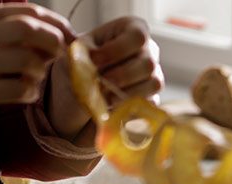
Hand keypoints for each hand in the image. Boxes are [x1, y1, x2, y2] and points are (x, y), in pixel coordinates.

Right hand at [0, 3, 73, 124]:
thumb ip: (0, 30)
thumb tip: (48, 34)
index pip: (27, 11)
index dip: (56, 24)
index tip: (70, 37)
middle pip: (29, 29)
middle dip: (54, 43)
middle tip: (59, 58)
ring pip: (27, 61)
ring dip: (41, 72)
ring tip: (35, 78)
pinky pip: (18, 89)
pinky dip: (31, 93)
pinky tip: (26, 94)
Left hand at [46, 16, 163, 142]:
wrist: (79, 90)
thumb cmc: (80, 63)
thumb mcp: (77, 52)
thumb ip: (85, 53)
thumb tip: (93, 63)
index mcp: (132, 29)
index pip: (137, 36)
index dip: (116, 50)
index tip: (94, 61)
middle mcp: (149, 50)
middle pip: (148, 63)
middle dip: (121, 75)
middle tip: (100, 83)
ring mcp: (154, 74)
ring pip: (153, 84)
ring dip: (126, 92)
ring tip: (103, 96)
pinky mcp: (152, 98)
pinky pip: (150, 103)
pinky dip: (130, 106)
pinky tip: (111, 105)